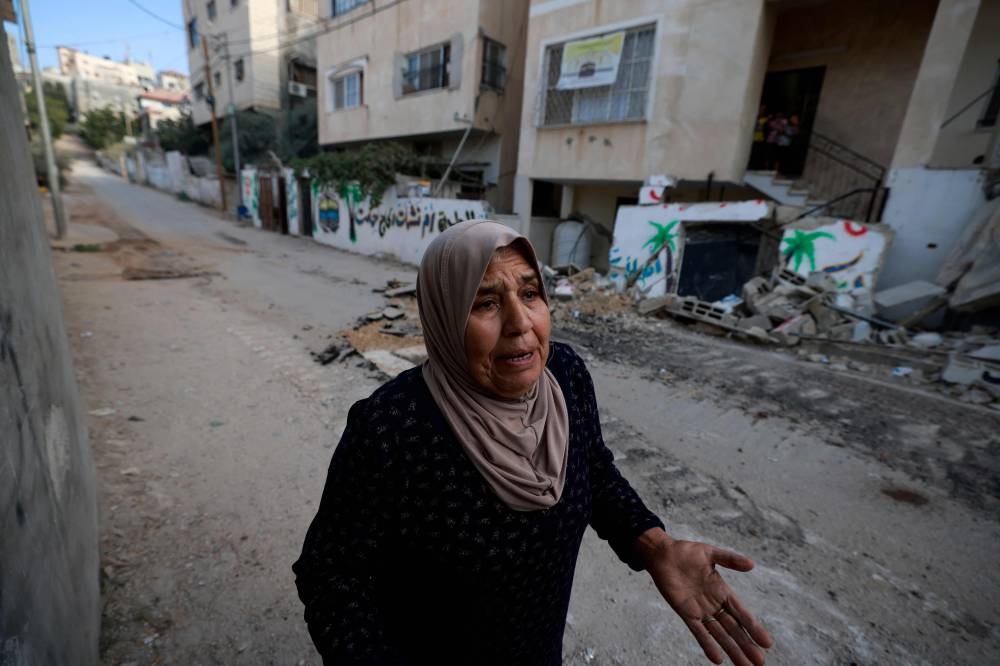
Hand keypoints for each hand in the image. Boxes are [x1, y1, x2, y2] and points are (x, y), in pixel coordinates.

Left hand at [635, 528, 772, 664]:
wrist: (663, 554)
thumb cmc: (687, 552)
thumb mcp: (710, 553)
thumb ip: (730, 559)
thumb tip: (752, 564)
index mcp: (723, 591)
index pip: (742, 613)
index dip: (754, 627)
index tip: (767, 643)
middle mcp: (714, 604)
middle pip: (734, 628)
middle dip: (746, 645)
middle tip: (760, 663)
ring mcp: (700, 610)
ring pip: (719, 634)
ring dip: (731, 649)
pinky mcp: (686, 613)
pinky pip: (698, 632)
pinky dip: (707, 644)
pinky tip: (717, 658)